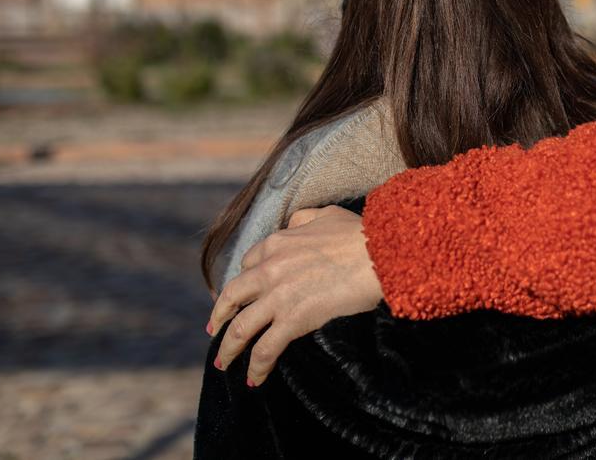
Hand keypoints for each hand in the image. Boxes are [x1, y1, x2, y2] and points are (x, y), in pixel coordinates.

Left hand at [206, 205, 383, 385]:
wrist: (381, 254)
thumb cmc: (362, 235)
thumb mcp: (327, 215)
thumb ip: (304, 219)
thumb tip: (294, 224)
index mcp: (278, 243)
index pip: (249, 262)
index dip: (244, 280)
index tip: (243, 293)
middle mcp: (270, 269)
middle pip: (232, 296)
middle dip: (220, 315)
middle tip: (214, 328)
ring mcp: (279, 296)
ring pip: (240, 327)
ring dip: (228, 349)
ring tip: (223, 363)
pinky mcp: (293, 320)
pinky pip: (265, 349)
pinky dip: (256, 367)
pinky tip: (253, 380)